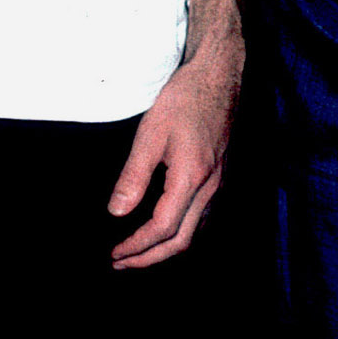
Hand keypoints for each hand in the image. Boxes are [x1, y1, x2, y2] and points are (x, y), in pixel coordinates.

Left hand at [110, 0, 247, 267]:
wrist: (220, 75)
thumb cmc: (184, 98)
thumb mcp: (151, 133)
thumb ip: (134, 176)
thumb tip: (116, 212)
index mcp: (191, 177)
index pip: (162, 228)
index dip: (136, 247)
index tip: (114, 254)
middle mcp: (211, 186)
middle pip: (182, 240)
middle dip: (149, 257)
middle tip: (122, 263)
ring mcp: (220, 182)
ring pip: (195, 231)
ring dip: (166, 248)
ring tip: (140, 252)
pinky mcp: (222, 175)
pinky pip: (203, 217)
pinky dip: (182, 232)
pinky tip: (167, 227)